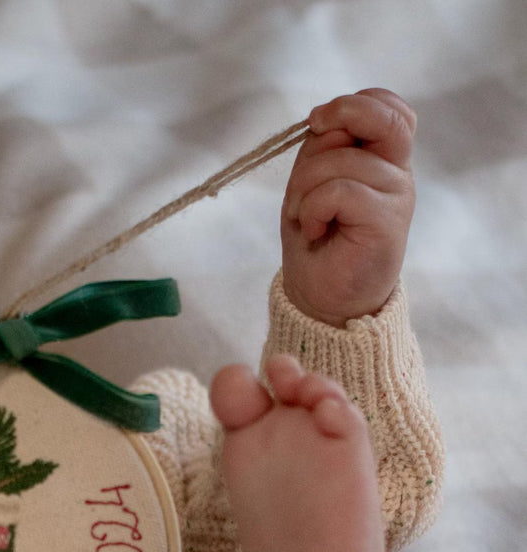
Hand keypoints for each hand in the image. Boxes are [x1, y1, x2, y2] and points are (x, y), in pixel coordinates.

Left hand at [281, 89, 415, 326]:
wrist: (323, 299)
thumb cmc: (317, 241)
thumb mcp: (310, 185)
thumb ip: (322, 150)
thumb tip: (324, 120)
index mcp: (382, 159)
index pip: (387, 106)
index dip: (352, 103)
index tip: (318, 123)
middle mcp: (396, 172)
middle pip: (382, 116)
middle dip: (340, 116)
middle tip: (312, 141)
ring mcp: (396, 195)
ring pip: (340, 161)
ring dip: (303, 189)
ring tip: (306, 218)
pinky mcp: (387, 221)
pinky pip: (337, 191)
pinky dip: (311, 210)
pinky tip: (314, 230)